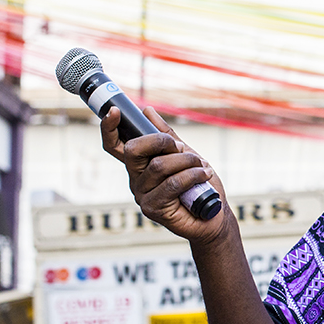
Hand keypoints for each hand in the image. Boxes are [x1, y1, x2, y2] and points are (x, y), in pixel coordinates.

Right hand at [100, 106, 229, 244]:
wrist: (214, 213)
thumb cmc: (199, 184)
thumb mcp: (185, 154)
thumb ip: (167, 136)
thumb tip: (147, 111)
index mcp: (140, 164)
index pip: (115, 145)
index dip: (109, 127)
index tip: (115, 110)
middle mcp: (136, 178)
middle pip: (133, 150)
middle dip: (161, 141)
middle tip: (181, 147)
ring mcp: (142, 194)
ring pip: (159, 165)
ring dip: (187, 161)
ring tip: (202, 167)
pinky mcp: (152, 208)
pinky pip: (172, 183)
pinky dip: (192, 175)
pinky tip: (203, 176)